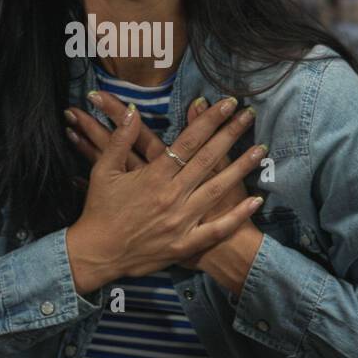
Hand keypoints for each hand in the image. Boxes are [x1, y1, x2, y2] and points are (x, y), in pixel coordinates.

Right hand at [62, 93, 265, 289]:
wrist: (97, 253)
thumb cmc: (99, 210)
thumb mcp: (103, 170)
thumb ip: (120, 139)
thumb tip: (132, 109)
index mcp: (153, 176)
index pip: (188, 141)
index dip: (209, 120)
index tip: (227, 104)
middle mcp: (171, 196)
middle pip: (207, 159)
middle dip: (230, 134)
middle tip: (249, 116)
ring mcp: (180, 221)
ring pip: (217, 190)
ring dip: (241, 168)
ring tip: (260, 150)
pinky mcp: (185, 244)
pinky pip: (216, 229)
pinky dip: (237, 215)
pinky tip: (256, 200)